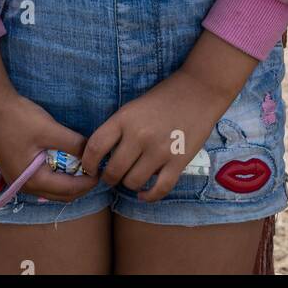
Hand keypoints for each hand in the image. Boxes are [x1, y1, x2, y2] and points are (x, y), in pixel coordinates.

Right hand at [0, 92, 101, 203]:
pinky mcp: (17, 169)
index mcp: (33, 180)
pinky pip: (43, 181)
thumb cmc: (20, 118)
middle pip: (60, 194)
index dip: (87, 182)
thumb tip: (92, 154)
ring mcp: (19, 179)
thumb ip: (73, 144)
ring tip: (85, 169)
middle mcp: (24, 186)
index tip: (103, 172)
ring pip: (51, 189)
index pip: (68, 189)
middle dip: (80, 186)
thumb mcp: (50, 130)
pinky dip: (57, 177)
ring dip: (69, 183)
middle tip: (97, 173)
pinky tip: (66, 165)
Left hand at [79, 69, 229, 203]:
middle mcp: (140, 135)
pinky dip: (148, 196)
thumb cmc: (163, 97)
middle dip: (109, 178)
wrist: (198, 90)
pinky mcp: (178, 162)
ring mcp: (160, 150)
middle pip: (113, 171)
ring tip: (132, 176)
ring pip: (133, 182)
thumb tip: (102, 157)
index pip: (95, 147)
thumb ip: (118, 129)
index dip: (88, 163)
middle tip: (112, 176)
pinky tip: (144, 193)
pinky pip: (158, 190)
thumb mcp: (133, 107)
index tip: (90, 168)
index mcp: (125, 118)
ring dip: (129, 183)